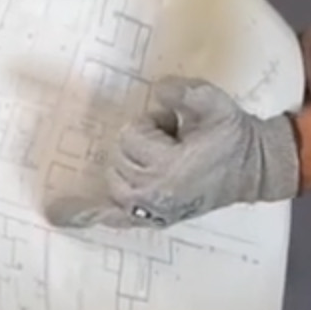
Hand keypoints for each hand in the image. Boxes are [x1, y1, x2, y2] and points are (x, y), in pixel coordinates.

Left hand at [55, 77, 299, 228]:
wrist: (252, 169)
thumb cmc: (232, 136)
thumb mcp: (211, 103)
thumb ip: (181, 92)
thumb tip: (158, 91)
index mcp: (167, 169)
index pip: (132, 135)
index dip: (155, 124)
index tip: (179, 128)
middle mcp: (152, 196)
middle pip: (118, 156)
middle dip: (142, 143)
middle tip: (175, 144)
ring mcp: (149, 211)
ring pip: (113, 178)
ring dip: (131, 164)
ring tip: (166, 160)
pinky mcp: (151, 219)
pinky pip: (109, 217)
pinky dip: (84, 215)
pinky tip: (58, 214)